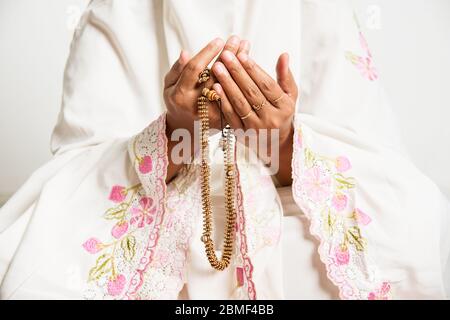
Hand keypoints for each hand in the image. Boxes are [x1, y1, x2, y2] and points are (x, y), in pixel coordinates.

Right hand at [163, 36, 250, 181]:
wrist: (184, 128)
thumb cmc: (177, 100)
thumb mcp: (169, 85)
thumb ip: (177, 69)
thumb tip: (185, 52)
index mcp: (181, 95)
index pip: (195, 69)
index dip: (207, 53)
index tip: (219, 40)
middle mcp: (196, 105)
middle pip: (215, 76)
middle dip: (227, 56)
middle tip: (237, 40)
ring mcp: (211, 114)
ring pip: (228, 86)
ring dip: (239, 66)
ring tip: (246, 48)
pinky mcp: (223, 120)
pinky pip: (235, 98)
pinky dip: (242, 81)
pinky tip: (249, 67)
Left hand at [211, 50, 297, 184]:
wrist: (275, 144)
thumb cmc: (281, 113)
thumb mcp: (289, 96)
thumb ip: (285, 76)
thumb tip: (284, 55)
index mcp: (285, 107)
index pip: (267, 85)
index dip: (254, 69)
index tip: (242, 54)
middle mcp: (271, 119)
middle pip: (252, 92)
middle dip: (237, 72)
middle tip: (225, 55)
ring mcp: (256, 129)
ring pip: (240, 103)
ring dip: (227, 84)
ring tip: (217, 67)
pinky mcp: (242, 135)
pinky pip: (230, 116)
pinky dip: (223, 101)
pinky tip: (215, 87)